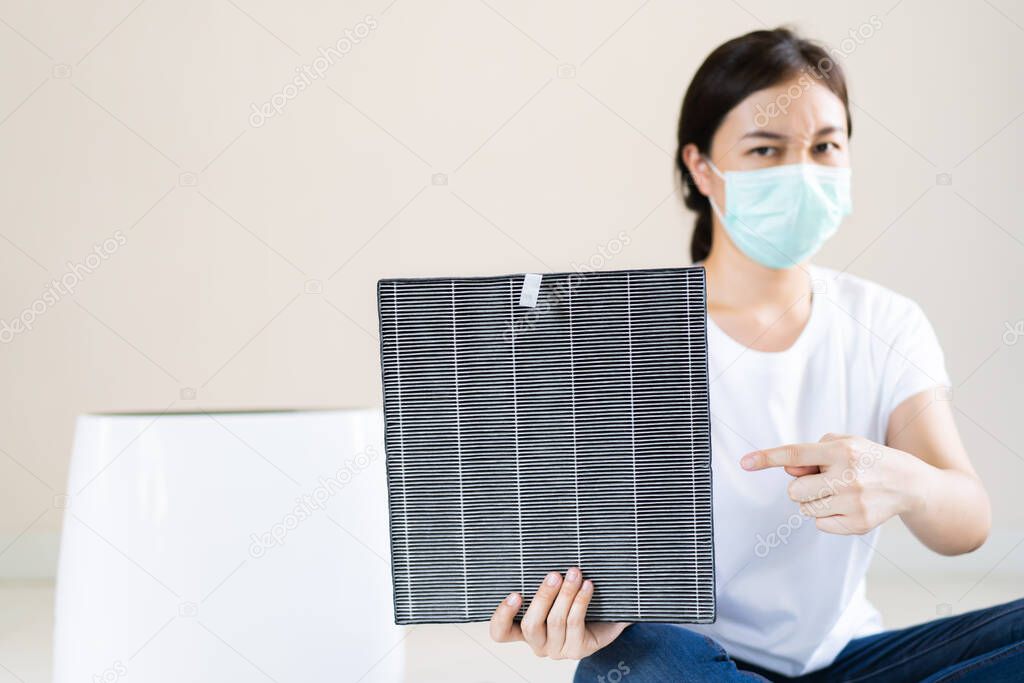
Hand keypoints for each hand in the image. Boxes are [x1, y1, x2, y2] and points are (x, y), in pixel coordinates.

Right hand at [488, 568, 628, 659]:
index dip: (502, 616)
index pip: (500, 631)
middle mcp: (537, 642)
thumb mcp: (552, 592)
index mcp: (522, 629)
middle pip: (530, 625)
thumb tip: (538, 546)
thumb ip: (543, 581)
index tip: (514, 594)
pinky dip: (581, 601)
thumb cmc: (570, 602)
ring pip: (556, 621)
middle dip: (543, 597)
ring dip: (566, 594)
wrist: (603, 620)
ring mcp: (556, 648)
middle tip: (554, 574)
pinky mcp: (577, 650)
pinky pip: (575, 623)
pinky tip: (587, 586)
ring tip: (575, 573)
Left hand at [741, 433, 925, 534]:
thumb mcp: (843, 444)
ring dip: (813, 501)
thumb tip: (787, 469)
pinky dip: (826, 516)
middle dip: (801, 488)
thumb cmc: (866, 460)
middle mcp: (848, 476)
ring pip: (805, 509)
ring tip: (837, 492)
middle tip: (823, 481)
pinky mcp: (859, 523)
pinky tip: (846, 506)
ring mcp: (854, 502)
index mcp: (842, 450)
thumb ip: (809, 454)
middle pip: (794, 491)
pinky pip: (820, 524)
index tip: (745, 462)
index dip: (767, 458)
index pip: (796, 453)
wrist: (909, 483)